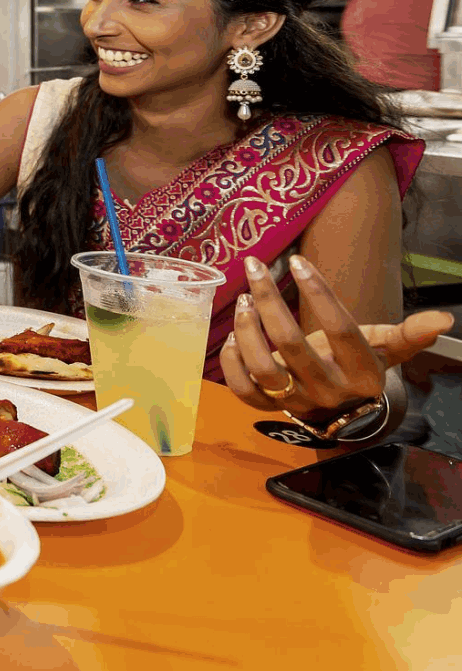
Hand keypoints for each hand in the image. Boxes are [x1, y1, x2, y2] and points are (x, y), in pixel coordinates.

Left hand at [220, 254, 452, 416]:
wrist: (339, 407)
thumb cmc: (357, 364)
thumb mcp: (385, 348)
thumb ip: (410, 334)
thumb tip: (445, 319)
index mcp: (361, 372)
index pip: (339, 329)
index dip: (319, 294)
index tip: (299, 262)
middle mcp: (328, 390)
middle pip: (291, 344)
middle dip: (269, 301)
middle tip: (255, 268)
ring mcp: (296, 401)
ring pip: (262, 368)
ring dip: (246, 330)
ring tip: (243, 300)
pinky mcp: (268, 408)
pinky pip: (242, 390)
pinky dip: (230, 363)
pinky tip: (229, 337)